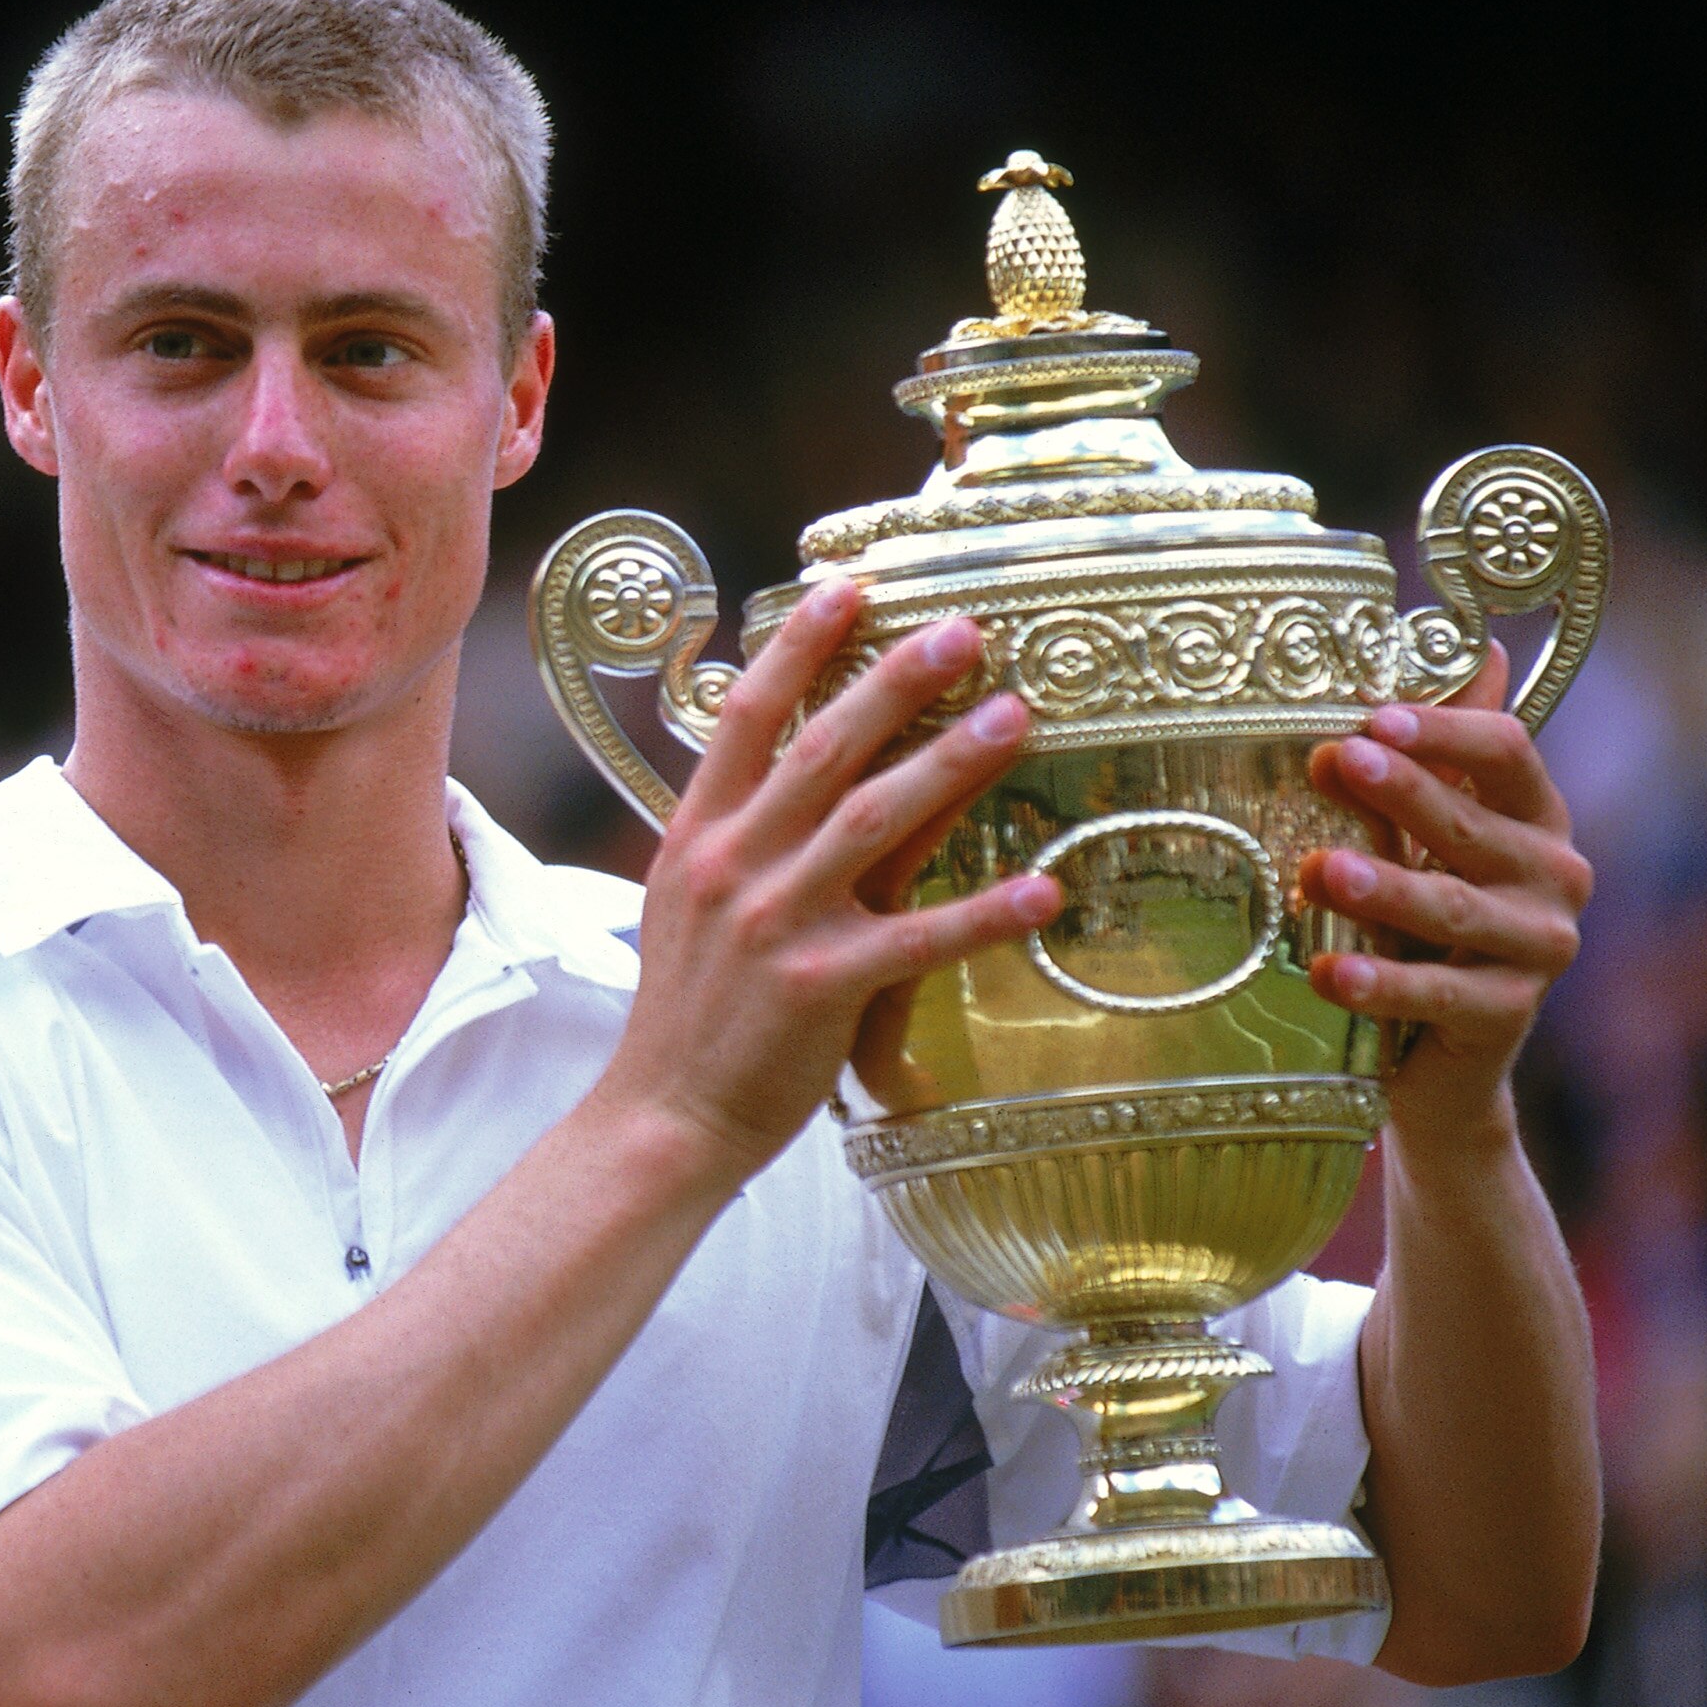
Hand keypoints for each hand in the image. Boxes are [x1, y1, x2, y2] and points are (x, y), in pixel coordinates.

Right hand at [597, 580, 1060, 1179]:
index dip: (799, 648)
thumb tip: (810, 779)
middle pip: (823, 747)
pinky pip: (920, 937)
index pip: (748, 718)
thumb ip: (749, 838)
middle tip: (964, 631)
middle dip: (897, 680)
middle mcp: (736, 864)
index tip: (849, 590)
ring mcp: (778, 923)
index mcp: (700, 835)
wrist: (663, 1115)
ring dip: (951, 762)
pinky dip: (984, 912)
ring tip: (1015, 715)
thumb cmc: (690, 1014)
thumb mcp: (698, 905)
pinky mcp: (824, 985)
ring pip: (874, 820)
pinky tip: (1043, 889)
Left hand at [1299, 643, 1594, 1151]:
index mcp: (1534, 816)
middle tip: (1337, 760)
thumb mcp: (1424, 835)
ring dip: (1384, 886)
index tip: (1375, 715)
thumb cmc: (1421, 925)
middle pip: (1471, 823)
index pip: (1507, 751)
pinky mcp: (1508, 1016)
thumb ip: (1438, 755)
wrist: (1434, 1060)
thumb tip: (1477, 641)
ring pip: (1453, 906)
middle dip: (1401, 791)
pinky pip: (1439, 993)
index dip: (1444, 730)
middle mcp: (1552, 877)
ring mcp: (1538, 950)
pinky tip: (1328, 971)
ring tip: (1318, 870)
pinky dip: (1381, 982)